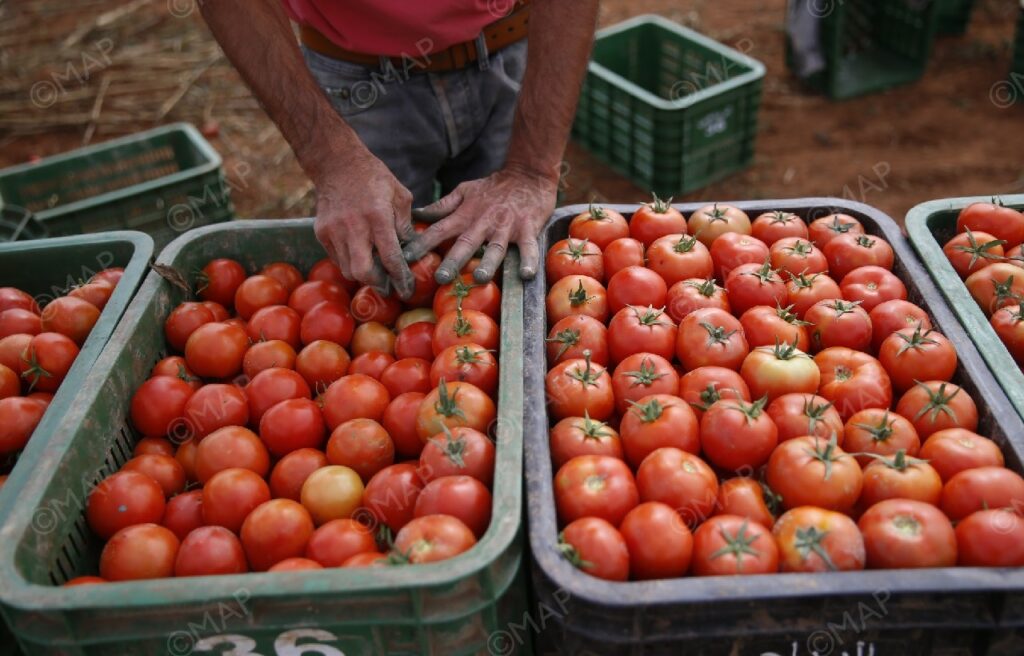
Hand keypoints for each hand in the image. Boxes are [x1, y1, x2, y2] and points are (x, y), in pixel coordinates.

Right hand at [312, 153, 416, 298]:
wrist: (337, 164)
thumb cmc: (374, 178)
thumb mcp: (400, 196)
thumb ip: (406, 225)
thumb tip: (411, 250)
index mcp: (377, 217)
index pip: (390, 258)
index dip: (400, 278)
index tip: (407, 290)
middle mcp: (353, 227)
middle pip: (363, 272)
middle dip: (377, 283)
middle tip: (389, 284)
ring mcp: (334, 231)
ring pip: (348, 269)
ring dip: (363, 273)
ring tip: (376, 267)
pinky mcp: (321, 233)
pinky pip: (337, 259)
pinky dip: (349, 261)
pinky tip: (360, 252)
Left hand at [402, 165, 557, 283]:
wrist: (528, 174)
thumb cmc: (494, 188)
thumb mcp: (465, 191)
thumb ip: (443, 205)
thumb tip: (417, 214)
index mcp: (465, 214)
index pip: (439, 230)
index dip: (422, 244)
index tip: (405, 258)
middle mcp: (483, 222)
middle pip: (466, 243)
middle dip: (453, 260)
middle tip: (441, 278)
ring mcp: (506, 226)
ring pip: (495, 247)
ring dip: (488, 262)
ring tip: (481, 278)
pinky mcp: (528, 229)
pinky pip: (529, 247)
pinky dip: (529, 260)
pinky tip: (526, 274)